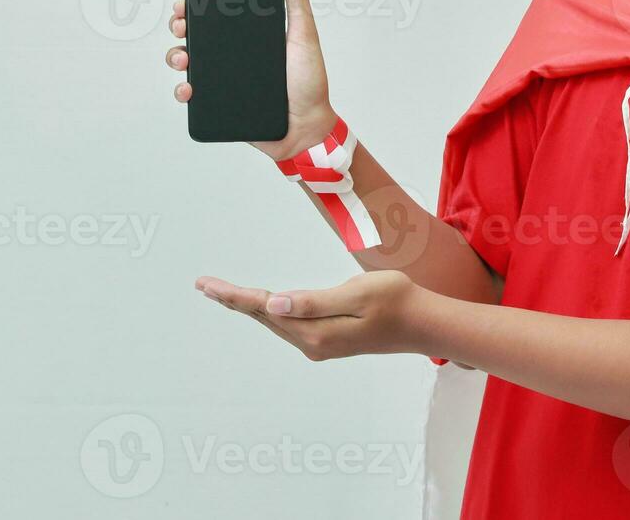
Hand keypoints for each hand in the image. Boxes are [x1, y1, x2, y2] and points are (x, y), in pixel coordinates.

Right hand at [167, 0, 338, 161]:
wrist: (307, 127)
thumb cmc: (310, 83)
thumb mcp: (305, 36)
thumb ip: (296, 0)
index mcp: (249, 37)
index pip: (218, 14)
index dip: (198, 4)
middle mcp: (232, 55)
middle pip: (196, 34)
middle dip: (180, 25)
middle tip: (182, 24)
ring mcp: (223, 79)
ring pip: (188, 62)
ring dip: (175, 55)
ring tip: (183, 57)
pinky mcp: (218, 103)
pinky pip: (192, 95)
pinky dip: (182, 89)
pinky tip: (188, 87)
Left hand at [194, 269, 429, 360]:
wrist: (424, 323)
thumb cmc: (396, 301)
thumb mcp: (356, 294)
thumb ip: (313, 301)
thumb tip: (272, 305)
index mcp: (316, 333)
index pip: (264, 309)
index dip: (234, 296)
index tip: (206, 285)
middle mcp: (313, 343)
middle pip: (264, 317)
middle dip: (234, 300)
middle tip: (205, 285)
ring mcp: (321, 344)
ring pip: (276, 321)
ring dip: (250, 306)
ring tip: (224, 293)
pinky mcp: (329, 339)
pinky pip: (290, 324)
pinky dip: (270, 311)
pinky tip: (263, 305)